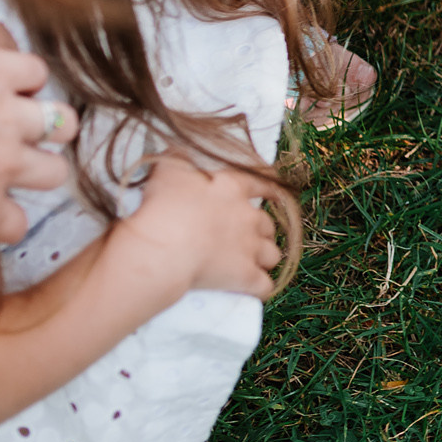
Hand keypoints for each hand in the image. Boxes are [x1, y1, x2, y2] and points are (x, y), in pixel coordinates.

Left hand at [0, 34, 69, 243]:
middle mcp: (2, 164)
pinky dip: (25, 73)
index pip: (15, 225)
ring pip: (64, 124)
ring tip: (30, 114)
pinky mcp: (2, 71)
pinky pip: (36, 72)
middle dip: (39, 165)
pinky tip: (6, 74)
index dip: (6, 216)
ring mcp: (10, 116)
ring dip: (48, 120)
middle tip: (15, 154)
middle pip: (54, 173)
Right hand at [125, 157, 284, 298]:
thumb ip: (181, 157)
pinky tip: (254, 290)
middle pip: (268, 224)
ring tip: (252, 264)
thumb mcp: (170, 168)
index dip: (271, 187)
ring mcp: (250, 248)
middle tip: (245, 237)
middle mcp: (249, 217)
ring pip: (272, 254)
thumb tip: (181, 151)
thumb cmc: (165, 203)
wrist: (165, 246)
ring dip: (264, 258)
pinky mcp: (246, 277)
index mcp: (234, 188)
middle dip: (261, 231)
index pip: (264, 182)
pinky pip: (265, 285)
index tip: (276, 192)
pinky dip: (261, 287)